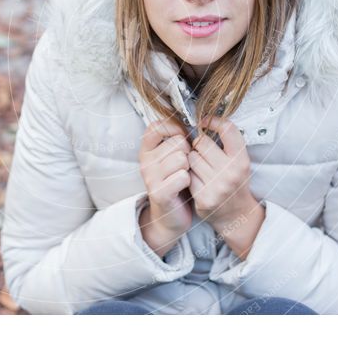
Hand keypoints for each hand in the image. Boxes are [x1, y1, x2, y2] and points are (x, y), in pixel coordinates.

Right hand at [138, 119, 193, 257]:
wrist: (170, 217)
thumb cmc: (176, 182)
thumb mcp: (172, 157)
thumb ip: (176, 140)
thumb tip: (192, 122)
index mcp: (147, 150)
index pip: (156, 126)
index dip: (173, 128)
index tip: (182, 138)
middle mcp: (145, 162)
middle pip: (177, 142)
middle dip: (187, 152)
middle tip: (185, 166)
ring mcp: (150, 177)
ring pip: (181, 158)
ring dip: (189, 168)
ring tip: (185, 177)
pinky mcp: (159, 193)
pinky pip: (182, 176)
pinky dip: (189, 181)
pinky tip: (185, 187)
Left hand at [187, 116, 259, 232]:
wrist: (236, 214)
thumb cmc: (234, 182)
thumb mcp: (239, 161)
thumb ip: (226, 143)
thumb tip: (204, 119)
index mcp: (241, 159)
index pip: (227, 129)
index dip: (213, 121)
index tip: (204, 121)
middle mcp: (231, 172)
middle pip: (202, 142)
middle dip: (199, 145)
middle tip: (202, 152)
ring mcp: (217, 186)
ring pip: (191, 157)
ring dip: (191, 159)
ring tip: (199, 167)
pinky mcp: (204, 197)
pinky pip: (186, 175)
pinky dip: (188, 175)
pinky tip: (195, 180)